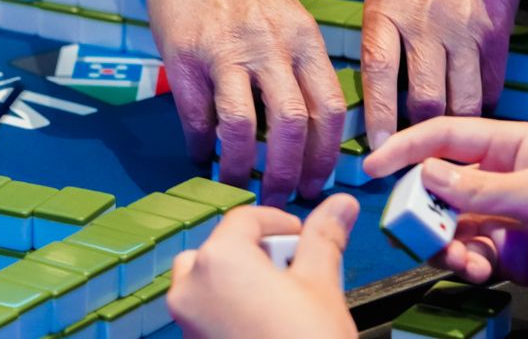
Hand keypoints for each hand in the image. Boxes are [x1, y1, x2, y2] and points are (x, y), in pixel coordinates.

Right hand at [131, 0, 346, 205]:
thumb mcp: (286, 18)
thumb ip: (298, 66)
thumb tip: (307, 132)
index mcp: (303, 39)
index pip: (330, 109)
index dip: (327, 157)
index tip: (318, 185)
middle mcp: (269, 45)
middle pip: (292, 125)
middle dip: (289, 174)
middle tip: (280, 198)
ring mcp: (224, 50)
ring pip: (244, 127)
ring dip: (241, 168)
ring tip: (237, 184)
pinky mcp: (184, 54)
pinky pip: (196, 116)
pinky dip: (200, 145)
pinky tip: (200, 156)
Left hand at [169, 194, 358, 338]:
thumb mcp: (320, 285)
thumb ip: (324, 238)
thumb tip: (341, 203)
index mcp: (220, 258)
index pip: (245, 219)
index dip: (278, 222)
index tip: (303, 236)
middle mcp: (191, 284)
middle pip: (219, 247)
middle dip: (255, 252)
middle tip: (294, 271)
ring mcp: (186, 318)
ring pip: (206, 279)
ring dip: (239, 278)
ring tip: (280, 298)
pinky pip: (204, 311)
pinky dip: (228, 306)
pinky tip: (264, 323)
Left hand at [361, 0, 519, 149]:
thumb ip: (379, 37)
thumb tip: (372, 91)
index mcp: (386, 12)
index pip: (377, 72)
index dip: (377, 116)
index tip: (378, 147)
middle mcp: (424, 24)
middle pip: (423, 97)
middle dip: (419, 130)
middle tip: (413, 148)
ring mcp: (464, 30)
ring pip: (461, 99)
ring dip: (452, 123)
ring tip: (443, 135)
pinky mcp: (496, 33)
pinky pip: (490, 84)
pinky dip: (480, 102)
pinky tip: (469, 106)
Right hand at [364, 117, 527, 299]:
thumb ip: (479, 187)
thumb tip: (426, 176)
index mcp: (506, 146)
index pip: (443, 137)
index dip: (405, 148)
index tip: (372, 166)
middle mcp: (494, 177)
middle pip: (435, 184)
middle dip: (422, 206)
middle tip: (413, 226)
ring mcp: (496, 215)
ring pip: (445, 222)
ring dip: (441, 241)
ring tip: (455, 256)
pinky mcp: (502, 252)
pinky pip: (464, 253)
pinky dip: (461, 263)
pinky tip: (475, 269)